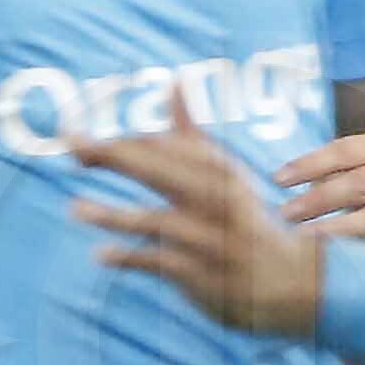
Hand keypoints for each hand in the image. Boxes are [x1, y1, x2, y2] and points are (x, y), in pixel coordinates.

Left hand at [68, 125, 326, 337]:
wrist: (293, 281)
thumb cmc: (248, 222)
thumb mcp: (225, 174)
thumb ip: (191, 134)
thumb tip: (174, 82)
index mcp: (218, 170)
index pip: (164, 146)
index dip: (121, 142)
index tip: (80, 141)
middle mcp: (215, 199)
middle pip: (158, 170)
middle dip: (113, 155)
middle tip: (71, 145)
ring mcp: (209, 238)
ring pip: (156, 220)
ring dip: (113, 215)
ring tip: (75, 209)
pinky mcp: (203, 274)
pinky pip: (161, 262)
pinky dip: (130, 258)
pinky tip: (100, 255)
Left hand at [270, 119, 364, 250]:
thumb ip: (344, 170)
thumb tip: (284, 182)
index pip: (349, 149)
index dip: (309, 164)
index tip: (278, 181)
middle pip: (360, 182)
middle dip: (317, 201)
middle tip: (284, 217)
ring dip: (338, 230)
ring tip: (306, 243)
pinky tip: (350, 266)